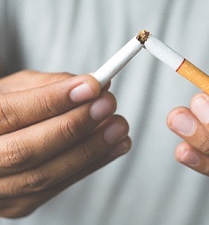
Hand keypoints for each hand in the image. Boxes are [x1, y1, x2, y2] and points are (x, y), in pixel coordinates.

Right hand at [0, 71, 129, 217]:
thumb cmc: (5, 108)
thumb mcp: (17, 88)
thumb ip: (54, 84)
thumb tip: (97, 84)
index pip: (11, 113)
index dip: (54, 100)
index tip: (92, 86)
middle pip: (27, 150)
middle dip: (74, 126)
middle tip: (107, 104)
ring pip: (46, 175)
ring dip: (90, 149)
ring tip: (118, 126)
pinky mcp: (19, 205)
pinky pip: (59, 187)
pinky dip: (92, 164)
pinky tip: (116, 146)